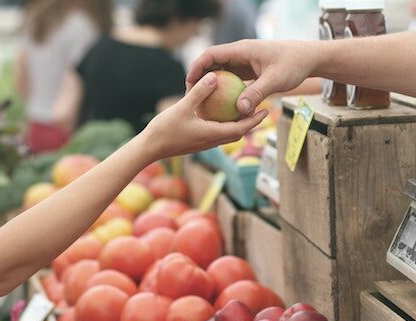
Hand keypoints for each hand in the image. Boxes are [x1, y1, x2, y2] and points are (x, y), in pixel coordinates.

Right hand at [140, 72, 268, 160]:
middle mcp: (212, 141)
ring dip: (238, 124)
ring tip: (245, 110)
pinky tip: (220, 113)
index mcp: (212, 134)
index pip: (241, 128)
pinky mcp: (197, 142)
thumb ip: (199, 92)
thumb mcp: (182, 107)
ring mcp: (204, 143)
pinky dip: (224, 124)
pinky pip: (216, 132)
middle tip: (262, 109)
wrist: (149, 149)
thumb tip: (214, 76)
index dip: (255, 120)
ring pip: (227, 134)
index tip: (266, 110)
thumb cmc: (164, 130)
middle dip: (251, 122)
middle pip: (238, 132)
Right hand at [186, 40, 318, 115]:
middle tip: (190, 96)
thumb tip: (240, 110)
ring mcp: (245, 62)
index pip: (212, 54)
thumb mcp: (275, 80)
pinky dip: (225, 90)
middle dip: (200, 78)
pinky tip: (222, 107)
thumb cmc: (294, 65)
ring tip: (202, 102)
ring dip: (212, 85)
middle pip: (213, 63)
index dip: (197, 67)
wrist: (308, 58)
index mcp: (242, 50)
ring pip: (222, 72)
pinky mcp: (250, 71)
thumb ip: (257, 93)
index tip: (189, 82)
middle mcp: (240, 54)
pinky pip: (233, 80)